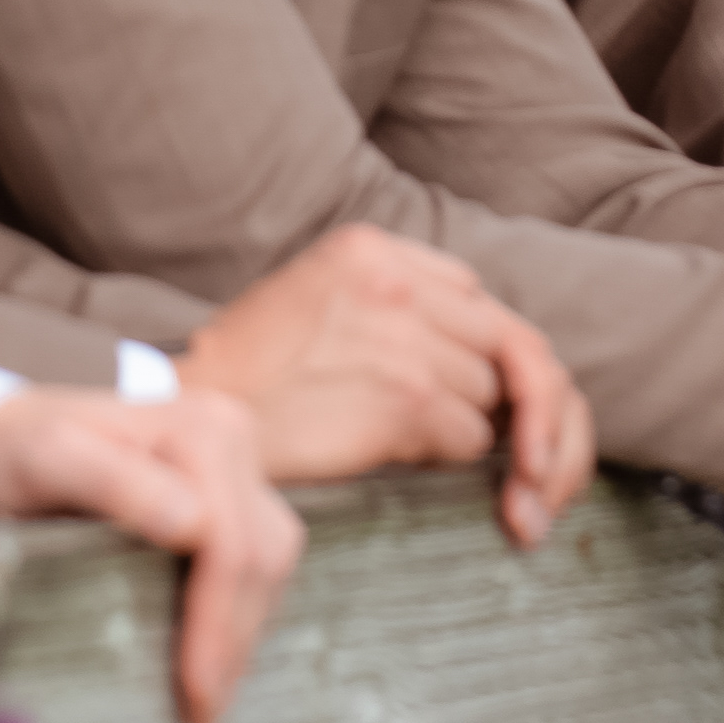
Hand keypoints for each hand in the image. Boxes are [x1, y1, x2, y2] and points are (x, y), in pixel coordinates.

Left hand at [0, 385, 303, 722]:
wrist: (1, 429)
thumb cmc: (15, 452)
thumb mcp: (45, 460)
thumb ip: (111, 483)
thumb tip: (194, 528)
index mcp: (203, 430)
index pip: (231, 545)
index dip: (218, 623)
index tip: (195, 694)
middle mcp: (232, 437)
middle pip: (263, 554)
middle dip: (237, 637)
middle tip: (202, 710)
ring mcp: (237, 464)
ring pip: (271, 560)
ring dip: (244, 629)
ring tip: (207, 693)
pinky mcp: (231, 491)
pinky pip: (258, 556)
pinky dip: (239, 608)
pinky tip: (210, 650)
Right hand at [177, 222, 594, 541]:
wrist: (186, 421)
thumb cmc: (248, 379)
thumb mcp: (316, 302)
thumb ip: (394, 307)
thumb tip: (480, 361)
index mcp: (373, 248)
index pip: (476, 296)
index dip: (496, 358)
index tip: (504, 407)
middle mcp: (395, 280)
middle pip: (509, 344)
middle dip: (530, 411)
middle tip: (537, 474)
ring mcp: (404, 335)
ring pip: (491, 398)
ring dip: (467, 438)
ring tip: (403, 449)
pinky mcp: (404, 395)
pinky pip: (469, 440)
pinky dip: (447, 462)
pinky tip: (396, 463)